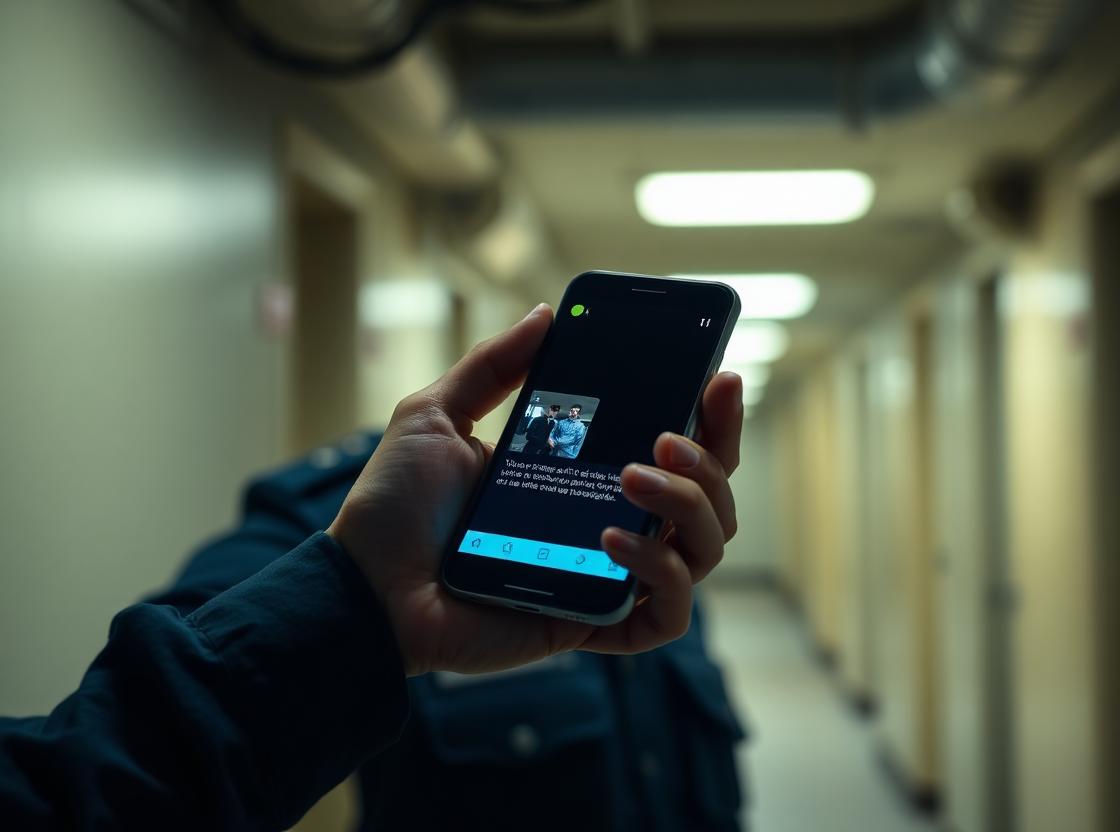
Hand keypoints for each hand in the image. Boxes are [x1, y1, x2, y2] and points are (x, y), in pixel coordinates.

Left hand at [328, 304, 743, 675]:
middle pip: (712, 499)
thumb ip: (493, 364)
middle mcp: (612, 524)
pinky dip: (660, 575)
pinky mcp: (596, 625)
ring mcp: (608, 578)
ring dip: (688, 507)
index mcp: (587, 476)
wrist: (362, 583)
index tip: (718, 377)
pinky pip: (667, 617)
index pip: (681, 451)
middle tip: (665, 438)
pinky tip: (613, 542)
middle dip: (710, 460)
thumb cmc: (396, 506)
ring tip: (631, 479)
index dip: (714, 418)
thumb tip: (547, 314)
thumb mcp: (437, 413)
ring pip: (705, 550)